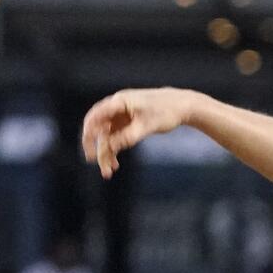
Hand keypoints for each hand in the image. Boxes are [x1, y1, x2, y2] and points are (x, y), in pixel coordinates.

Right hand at [81, 88, 197, 177]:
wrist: (183, 106)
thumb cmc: (166, 112)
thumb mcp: (146, 127)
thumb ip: (127, 137)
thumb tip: (109, 148)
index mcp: (119, 102)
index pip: (95, 116)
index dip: (88, 134)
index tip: (89, 151)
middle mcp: (117, 107)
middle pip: (99, 129)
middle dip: (99, 148)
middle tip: (99, 165)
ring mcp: (122, 115)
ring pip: (108, 135)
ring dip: (107, 152)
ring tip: (110, 171)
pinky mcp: (128, 122)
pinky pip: (116, 136)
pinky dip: (115, 149)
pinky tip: (116, 163)